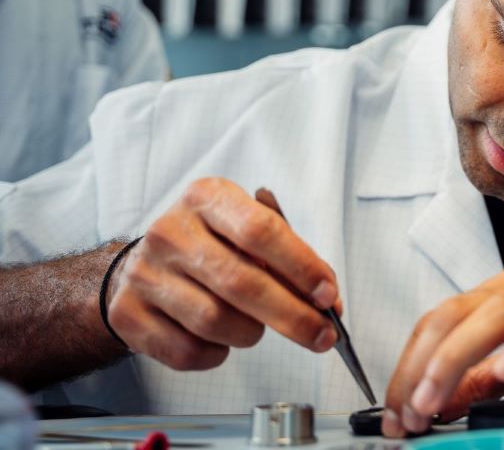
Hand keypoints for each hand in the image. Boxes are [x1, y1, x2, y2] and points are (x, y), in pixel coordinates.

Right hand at [105, 178, 341, 370]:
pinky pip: (187, 351)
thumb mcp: (245, 229)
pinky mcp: (128, 314)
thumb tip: (326, 300)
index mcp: (207, 198)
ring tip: (256, 325)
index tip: (328, 294)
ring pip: (215, 321)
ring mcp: (145, 273)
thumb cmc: (210, 245)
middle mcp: (171, 231)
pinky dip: (217, 353)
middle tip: (321, 334)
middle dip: (291, 315)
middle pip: (241, 282)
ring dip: (250, 333)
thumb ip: (288, 257)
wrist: (142, 265)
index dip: (301, 266)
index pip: (261, 230)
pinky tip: (221, 339)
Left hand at [382, 266, 503, 436]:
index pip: (438, 324)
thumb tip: (440, 399)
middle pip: (454, 315)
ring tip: (436, 399)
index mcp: (503, 298)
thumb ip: (485, 379)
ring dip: (457, 358)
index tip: (396, 413)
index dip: (409, 368)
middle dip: (421, 367)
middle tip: (407, 413)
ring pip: (493, 313)